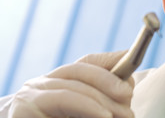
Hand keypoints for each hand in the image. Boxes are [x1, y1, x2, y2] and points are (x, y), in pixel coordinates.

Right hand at [8, 51, 133, 117]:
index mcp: (58, 80)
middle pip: (81, 71)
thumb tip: (127, 84)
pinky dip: (88, 105)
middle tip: (129, 97)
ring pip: (75, 86)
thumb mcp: (88, 109)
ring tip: (124, 114)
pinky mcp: (28, 106)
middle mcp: (43, 82)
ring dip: (103, 100)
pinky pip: (65, 99)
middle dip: (109, 82)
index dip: (110, 59)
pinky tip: (105, 115)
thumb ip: (102, 97)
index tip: (131, 58)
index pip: (87, 63)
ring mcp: (32, 92)